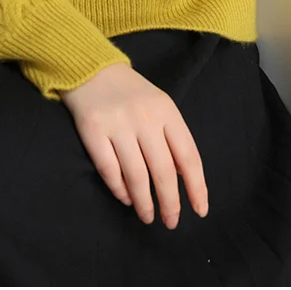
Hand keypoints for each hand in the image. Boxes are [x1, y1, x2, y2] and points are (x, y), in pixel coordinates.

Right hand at [59, 62, 208, 229]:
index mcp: (166, 110)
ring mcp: (118, 124)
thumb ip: (172, 135)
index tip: (200, 210)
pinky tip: (126, 198)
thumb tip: (182, 175)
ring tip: (148, 216)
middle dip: (170, 203)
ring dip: (144, 203)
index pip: (188, 156)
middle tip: (171, 222)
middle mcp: (145, 117)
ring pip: (137, 176)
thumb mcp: (159, 104)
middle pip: (163, 171)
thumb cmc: (130, 92)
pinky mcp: (93, 131)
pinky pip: (109, 170)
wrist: (91, 68)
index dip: (196, 187)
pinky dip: (120, 190)